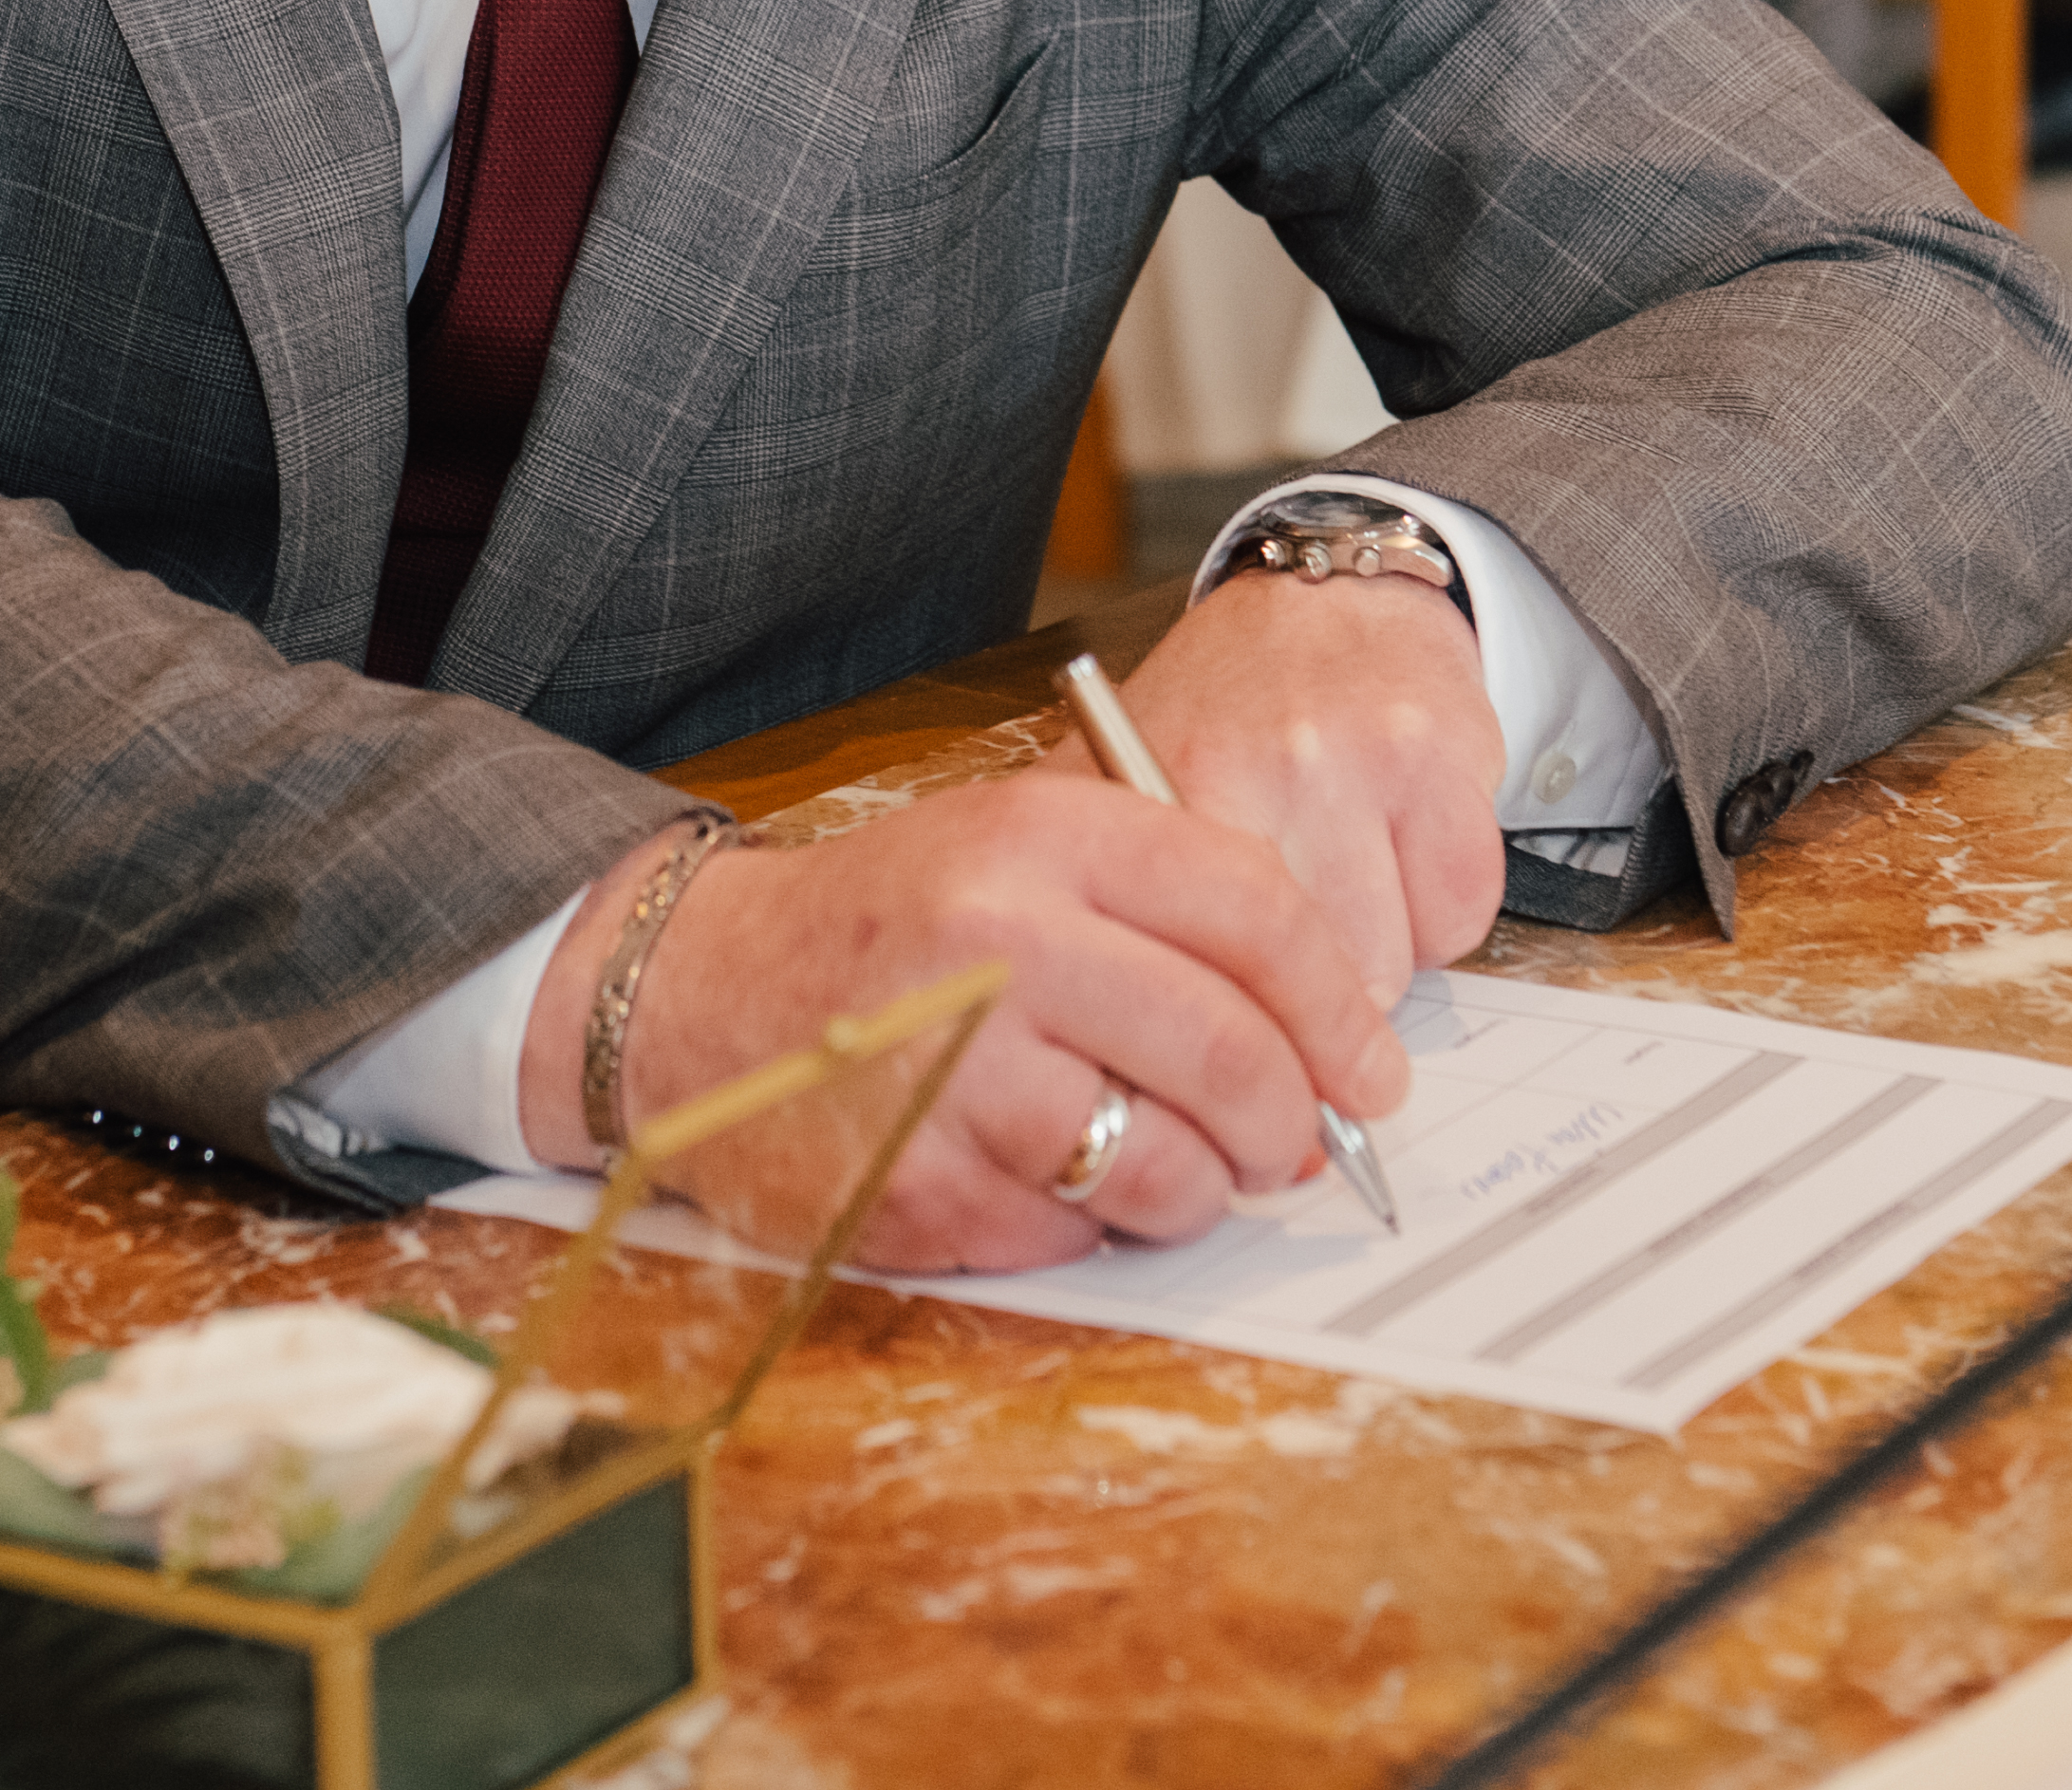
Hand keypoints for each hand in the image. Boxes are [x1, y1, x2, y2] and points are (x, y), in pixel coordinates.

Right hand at [515, 775, 1410, 1275]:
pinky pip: (1071, 1237)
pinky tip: (1041, 1174)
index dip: (1341, 1005)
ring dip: (1197, 1191)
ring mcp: (955, 1072)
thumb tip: (1324, 1037)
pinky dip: (1084, 1226)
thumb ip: (1164, 909)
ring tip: (1166, 1166)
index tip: (1374, 1066)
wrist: (697, 994)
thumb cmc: (891, 926)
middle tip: (1294, 1145)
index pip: (1255, 912)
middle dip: (1290, 1123)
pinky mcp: (918, 1185)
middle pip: (1230, 1053)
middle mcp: (1001, 942)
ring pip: (1165, 1169)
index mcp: (1041, 834)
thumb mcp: (1017, 847)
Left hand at [1120, 561, 1503, 1019]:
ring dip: (1380, 950)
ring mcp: (1348, 761)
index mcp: (1157, 797)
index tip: (1227, 1062)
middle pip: (1295, 993)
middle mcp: (1247, 773)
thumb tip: (1117, 1071)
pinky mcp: (1441, 759)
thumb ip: (1109, 912)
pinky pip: (1458, 917)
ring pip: (1386, 967)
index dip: (1217, 1037)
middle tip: (1296, 926)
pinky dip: (1442, 908)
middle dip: (1304, 994)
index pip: (1190, 982)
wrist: (1332, 599)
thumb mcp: (1127, 794)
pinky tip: (1404, 846)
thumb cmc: (1227, 716)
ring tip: (1345, 871)